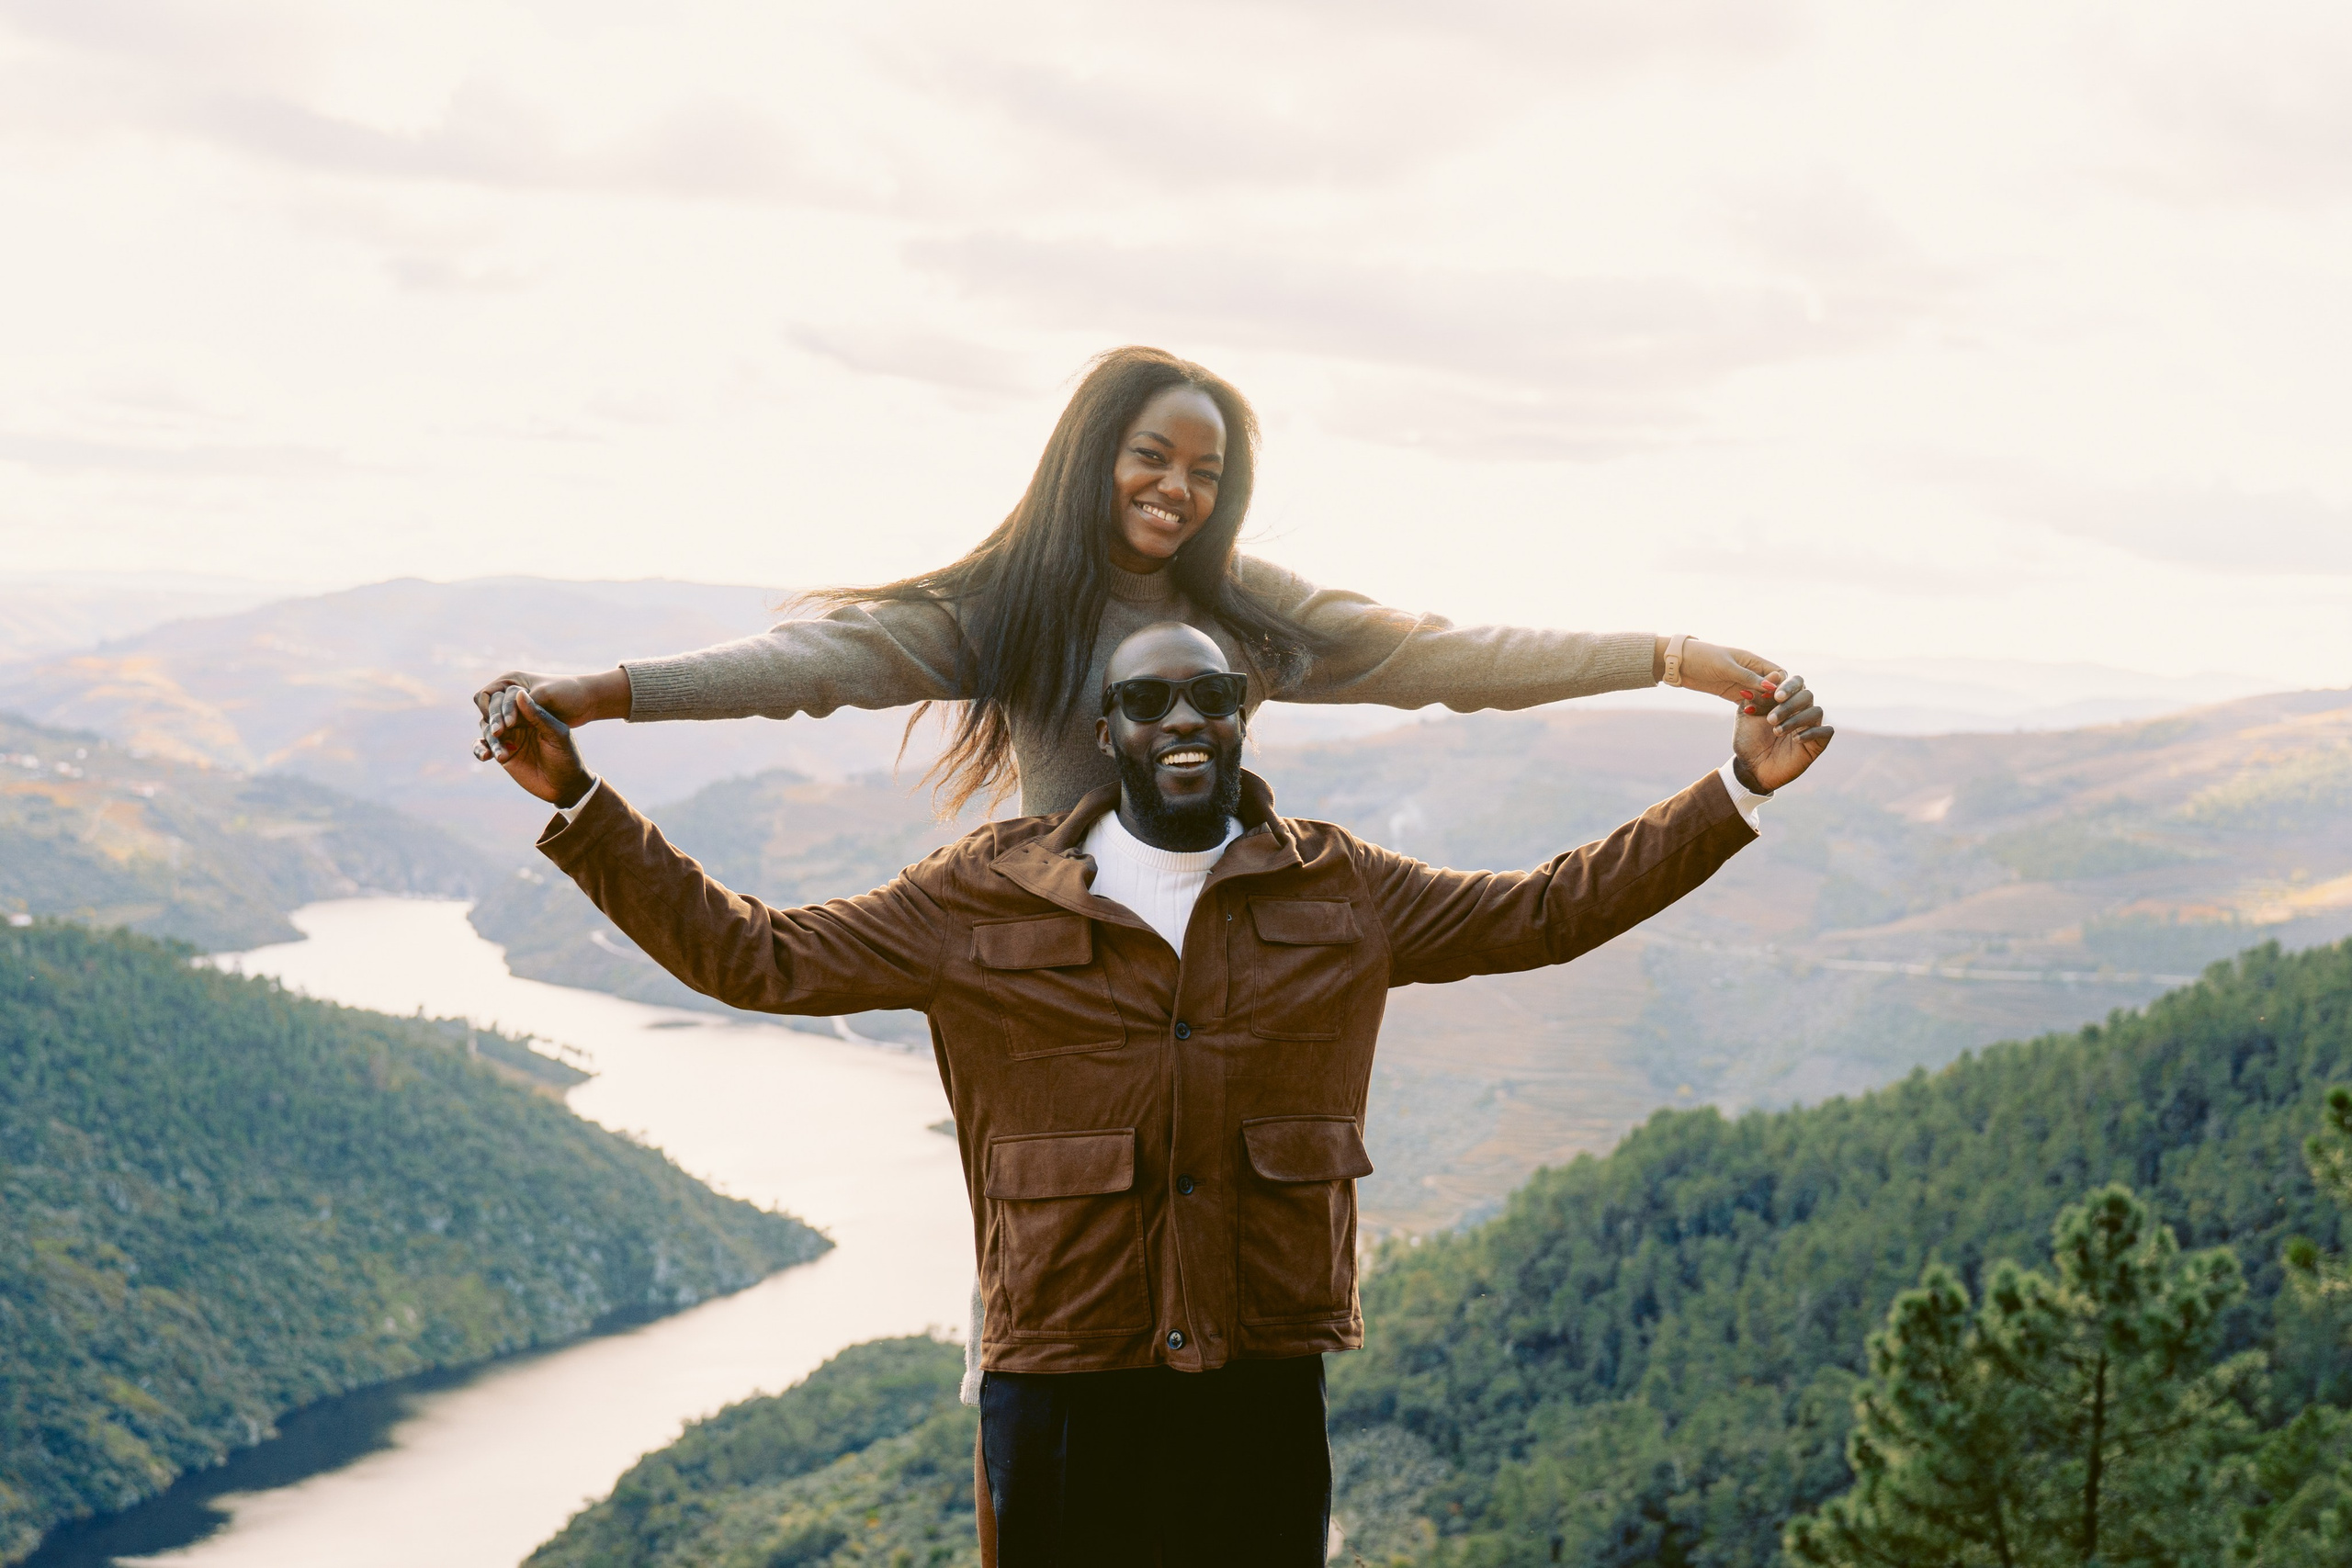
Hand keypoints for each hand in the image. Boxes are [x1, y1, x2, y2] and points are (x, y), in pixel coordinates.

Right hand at [482, 686, 595, 807]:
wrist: (565, 785)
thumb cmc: (567, 756)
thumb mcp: (556, 734)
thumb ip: (538, 714)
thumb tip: (519, 693)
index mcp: (532, 710)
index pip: (511, 697)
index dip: (506, 706)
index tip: (511, 722)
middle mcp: (518, 720)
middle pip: (494, 711)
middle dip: (494, 721)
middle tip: (500, 733)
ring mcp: (509, 736)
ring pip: (487, 728)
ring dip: (490, 739)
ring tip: (502, 755)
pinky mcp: (501, 752)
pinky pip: (482, 746)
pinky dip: (479, 749)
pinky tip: (485, 756)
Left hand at [1657, 638, 1788, 705]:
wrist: (1679, 663)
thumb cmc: (1703, 657)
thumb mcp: (1726, 667)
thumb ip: (1748, 677)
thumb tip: (1772, 687)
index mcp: (1753, 660)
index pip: (1778, 673)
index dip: (1782, 685)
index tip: (1777, 696)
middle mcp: (1751, 672)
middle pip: (1772, 687)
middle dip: (1772, 698)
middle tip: (1766, 706)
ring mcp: (1742, 684)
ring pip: (1762, 697)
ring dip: (1762, 704)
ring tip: (1753, 709)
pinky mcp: (1733, 694)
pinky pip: (1749, 703)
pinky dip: (1751, 708)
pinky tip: (1747, 712)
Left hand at [1732, 671, 1832, 791]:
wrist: (1749, 767)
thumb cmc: (1748, 739)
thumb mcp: (1746, 715)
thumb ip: (1757, 695)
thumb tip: (1773, 675)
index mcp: (1785, 700)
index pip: (1796, 682)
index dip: (1789, 686)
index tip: (1776, 696)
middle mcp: (1800, 710)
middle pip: (1807, 695)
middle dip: (1789, 705)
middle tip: (1770, 719)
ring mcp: (1810, 726)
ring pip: (1817, 711)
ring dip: (1796, 719)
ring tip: (1776, 731)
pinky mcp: (1816, 744)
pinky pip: (1826, 731)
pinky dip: (1812, 732)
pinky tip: (1795, 739)